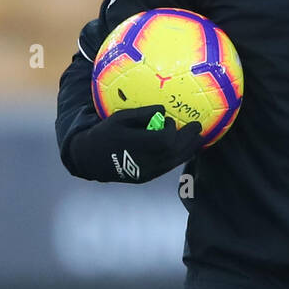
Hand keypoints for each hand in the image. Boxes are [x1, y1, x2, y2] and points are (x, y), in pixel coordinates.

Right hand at [64, 106, 202, 183]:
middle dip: (188, 139)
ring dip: (188, 149)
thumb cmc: (105, 134)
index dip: (172, 130)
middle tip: (198, 127)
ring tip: (198, 140)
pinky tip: (186, 150)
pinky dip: (179, 157)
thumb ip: (142, 114)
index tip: (172, 121)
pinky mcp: (147, 177)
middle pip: (173, 152)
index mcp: (135, 144)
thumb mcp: (119, 118)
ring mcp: (146, 172)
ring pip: (173, 162)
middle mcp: (142, 161)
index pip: (164, 140)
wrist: (91, 159)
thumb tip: (163, 110)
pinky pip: (168, 167)